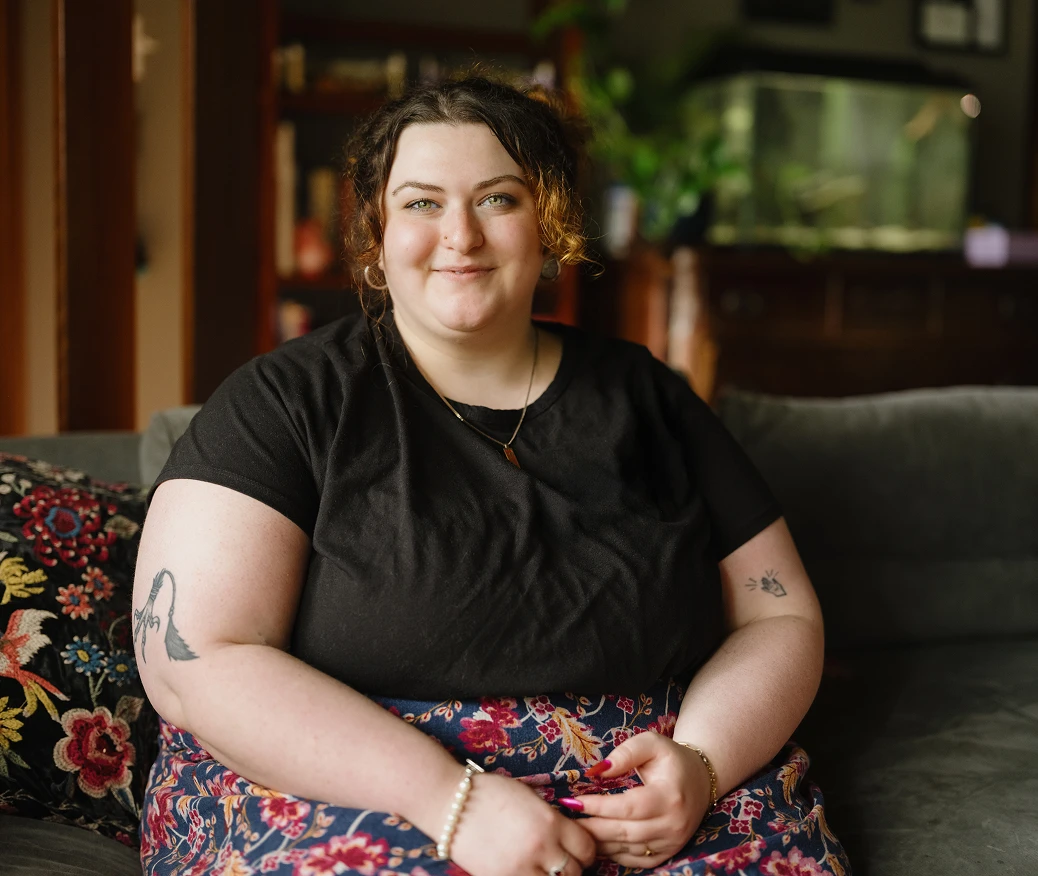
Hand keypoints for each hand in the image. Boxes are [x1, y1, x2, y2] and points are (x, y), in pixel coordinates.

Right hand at [448, 770, 596, 875]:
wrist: (451, 803)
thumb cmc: (489, 793)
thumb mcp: (530, 797)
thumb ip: (552, 819)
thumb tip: (568, 837)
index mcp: (551, 821)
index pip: (587, 849)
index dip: (585, 852)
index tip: (577, 851)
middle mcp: (541, 847)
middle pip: (574, 872)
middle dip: (571, 868)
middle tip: (559, 862)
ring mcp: (520, 867)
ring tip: (542, 869)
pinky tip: (526, 872)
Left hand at [573, 734, 711, 869]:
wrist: (700, 780)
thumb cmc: (671, 759)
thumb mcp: (651, 743)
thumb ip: (625, 752)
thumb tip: (598, 771)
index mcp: (669, 796)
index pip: (628, 807)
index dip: (599, 807)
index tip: (572, 801)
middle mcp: (672, 824)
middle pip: (625, 832)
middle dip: (592, 827)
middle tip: (565, 820)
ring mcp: (671, 842)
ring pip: (627, 850)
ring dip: (598, 842)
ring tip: (574, 830)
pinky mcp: (667, 853)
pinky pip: (635, 861)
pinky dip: (613, 854)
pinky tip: (595, 842)